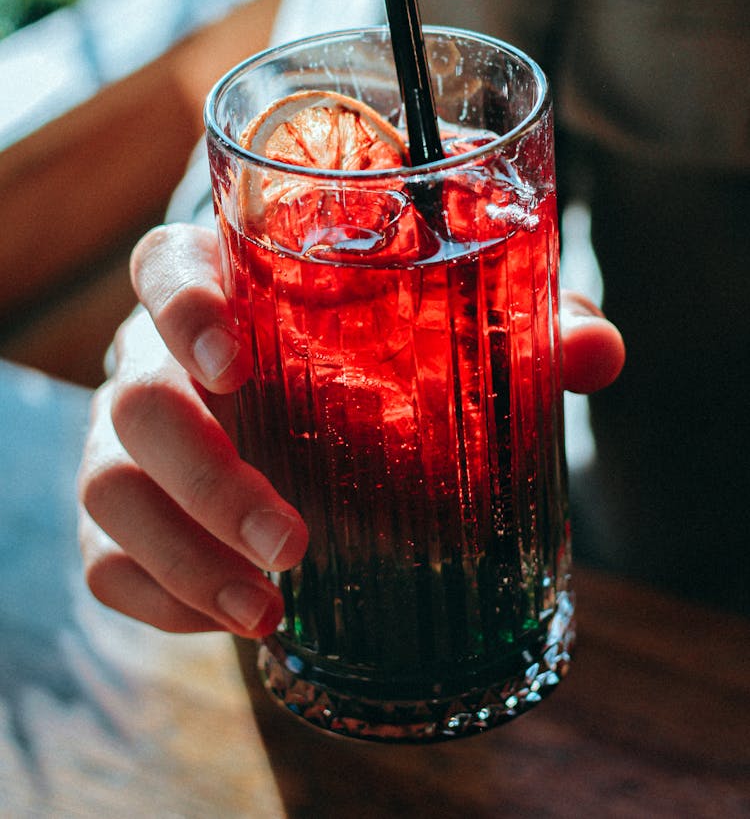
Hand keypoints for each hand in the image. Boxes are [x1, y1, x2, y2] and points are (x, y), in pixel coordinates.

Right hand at [78, 223, 623, 635]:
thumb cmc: (370, 347)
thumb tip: (596, 352)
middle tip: (292, 539)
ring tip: (268, 609)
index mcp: (222, 282)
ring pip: (106, 484)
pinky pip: (103, 556)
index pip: (164, 266)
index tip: (235, 359)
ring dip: (183, 555)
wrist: (302, 398)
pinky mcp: (122, 510)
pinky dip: (161, 599)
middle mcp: (159, 354)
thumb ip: (518, 324)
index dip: (182, 306)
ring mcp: (128, 435)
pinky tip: (235, 617)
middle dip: (205, 475)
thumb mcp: (442, 323)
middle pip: (134, 396)